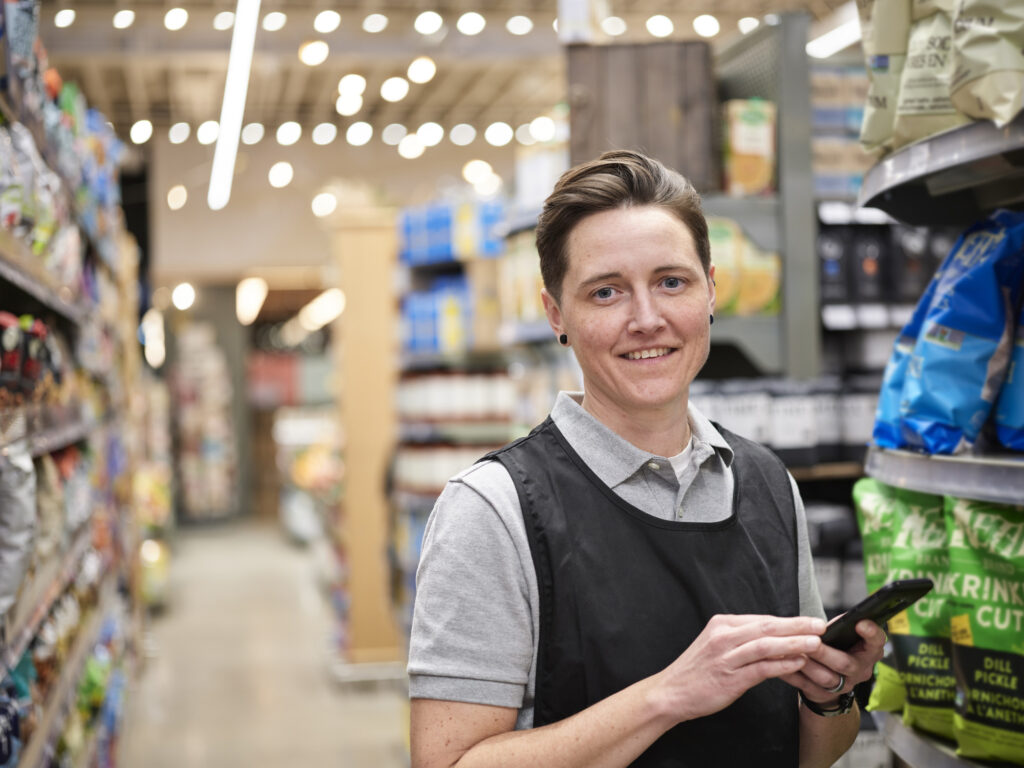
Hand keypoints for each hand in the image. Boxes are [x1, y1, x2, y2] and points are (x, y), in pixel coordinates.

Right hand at [654, 614, 826, 722]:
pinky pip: (761, 668)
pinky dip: (782, 664)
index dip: (788, 620)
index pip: (761, 619)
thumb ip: (741, 639)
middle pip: (767, 627)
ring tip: (816, 643)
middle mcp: (724, 637)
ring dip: (794, 643)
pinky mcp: (730, 678)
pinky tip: (797, 663)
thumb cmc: (697, 670)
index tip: (808, 622)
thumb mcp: (715, 645)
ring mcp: (726, 657)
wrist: (671, 692)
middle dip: (796, 625)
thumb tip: (772, 636)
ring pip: (766, 645)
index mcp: (721, 624)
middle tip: (820, 624)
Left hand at [783, 619, 885, 704]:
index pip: (876, 642)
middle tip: (811, 642)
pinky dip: (793, 674)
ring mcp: (843, 685)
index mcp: (869, 652)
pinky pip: (806, 686)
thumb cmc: (838, 647)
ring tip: (793, 652)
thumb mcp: (843, 634)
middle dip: (826, 653)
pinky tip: (780, 664)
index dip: (871, 633)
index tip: (860, 623)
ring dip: (808, 665)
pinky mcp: (824, 694)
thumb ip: (839, 627)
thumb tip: (822, 622)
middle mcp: (860, 671)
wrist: (832, 678)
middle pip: (845, 664)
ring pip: (825, 678)